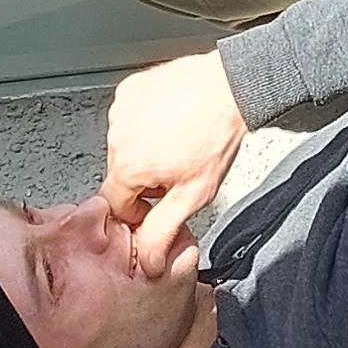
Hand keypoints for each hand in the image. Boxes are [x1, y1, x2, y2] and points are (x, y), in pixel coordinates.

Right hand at [98, 51, 247, 273]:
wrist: (231, 87)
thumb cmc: (218, 135)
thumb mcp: (194, 195)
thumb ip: (163, 230)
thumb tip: (148, 260)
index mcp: (127, 166)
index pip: (115, 205)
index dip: (140, 210)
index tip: (160, 201)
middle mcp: (116, 136)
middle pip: (121, 174)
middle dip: (145, 179)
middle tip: (177, 170)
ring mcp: (122, 109)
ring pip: (125, 145)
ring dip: (145, 150)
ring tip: (178, 142)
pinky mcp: (130, 89)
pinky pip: (130, 117)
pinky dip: (146, 122)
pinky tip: (171, 121)